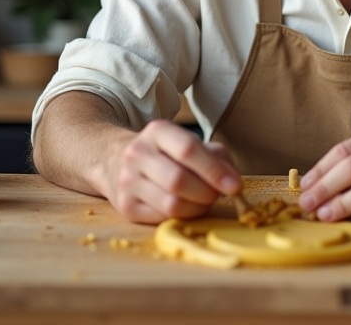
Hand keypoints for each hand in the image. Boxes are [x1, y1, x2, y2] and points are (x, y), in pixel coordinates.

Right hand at [101, 119, 242, 223]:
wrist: (114, 159)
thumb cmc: (164, 153)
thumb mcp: (188, 142)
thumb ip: (217, 156)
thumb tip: (233, 182)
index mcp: (157, 131)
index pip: (188, 150)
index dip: (215, 171)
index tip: (235, 186)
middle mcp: (137, 153)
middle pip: (179, 181)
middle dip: (207, 193)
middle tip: (218, 195)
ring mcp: (127, 181)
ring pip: (171, 204)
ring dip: (197, 208)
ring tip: (203, 201)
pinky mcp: (125, 206)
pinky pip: (162, 218)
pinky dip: (182, 217)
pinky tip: (186, 208)